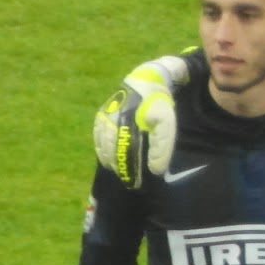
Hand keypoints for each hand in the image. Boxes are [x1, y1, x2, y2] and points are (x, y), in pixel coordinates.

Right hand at [92, 55, 189, 186]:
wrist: (145, 82)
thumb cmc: (158, 106)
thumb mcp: (166, 126)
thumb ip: (162, 148)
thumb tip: (155, 170)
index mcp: (129, 125)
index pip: (128, 155)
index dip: (130, 170)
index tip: (134, 182)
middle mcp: (113, 122)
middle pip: (113, 152)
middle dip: (120, 168)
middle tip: (126, 181)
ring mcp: (105, 118)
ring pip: (103, 146)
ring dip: (109, 161)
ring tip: (117, 172)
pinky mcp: (101, 115)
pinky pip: (97, 137)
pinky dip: (100, 150)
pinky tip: (105, 159)